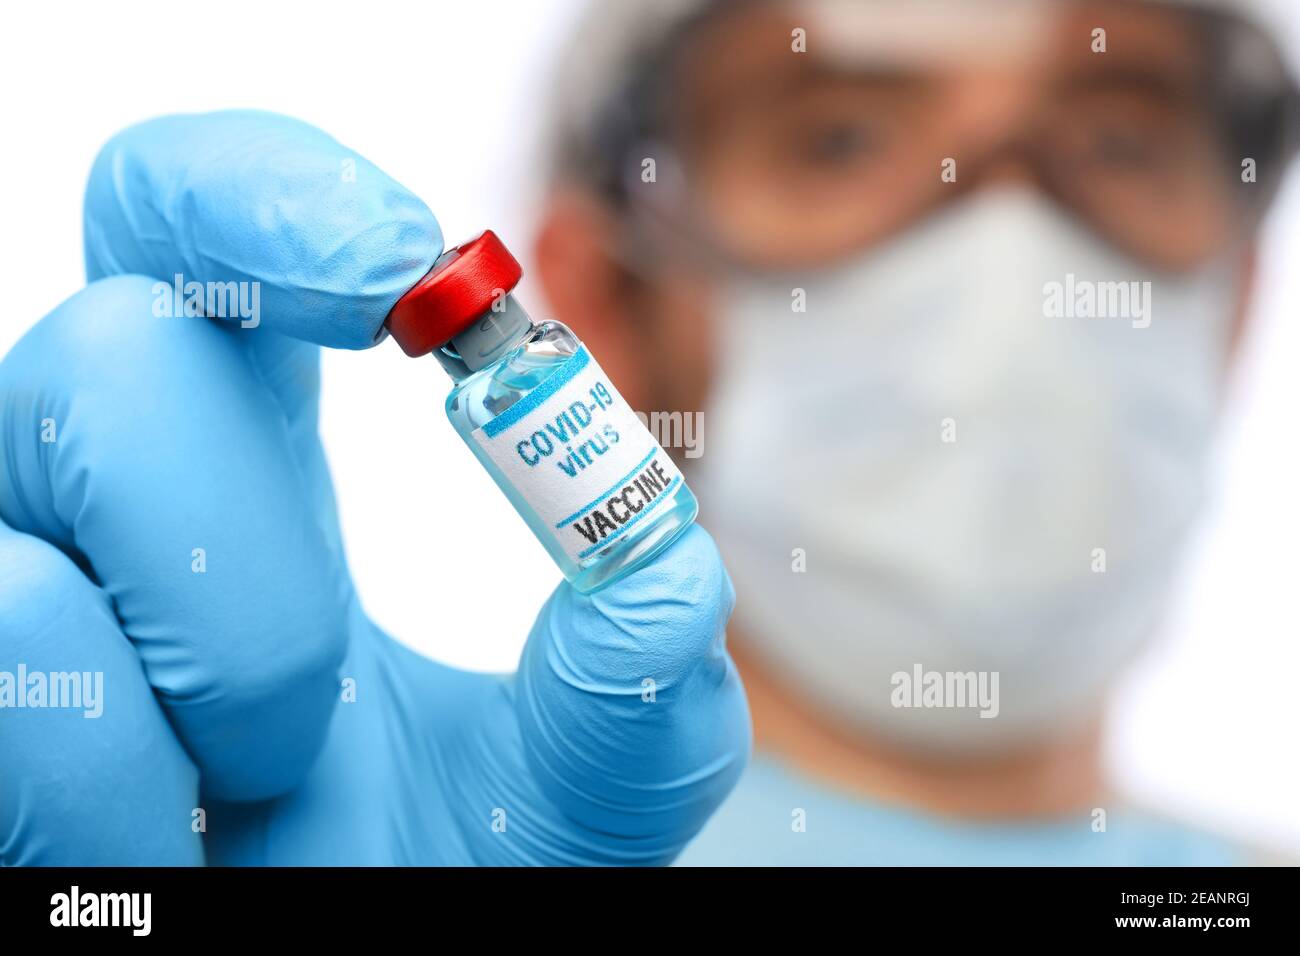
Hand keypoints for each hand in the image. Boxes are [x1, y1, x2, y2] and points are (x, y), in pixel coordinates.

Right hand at [0, 111, 749, 864]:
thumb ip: (636, 682)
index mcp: (247, 468)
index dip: (258, 192)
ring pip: (22, 540)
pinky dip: (110, 779)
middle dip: (252, 534)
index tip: (401, 261)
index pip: (181, 238)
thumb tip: (663, 569)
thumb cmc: (443, 871)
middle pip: (101, 352)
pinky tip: (161, 846)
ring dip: (205, 677)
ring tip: (248, 786)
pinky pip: (5, 654)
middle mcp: (101, 513)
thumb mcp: (578, 786)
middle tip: (315, 696)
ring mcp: (21, 603)